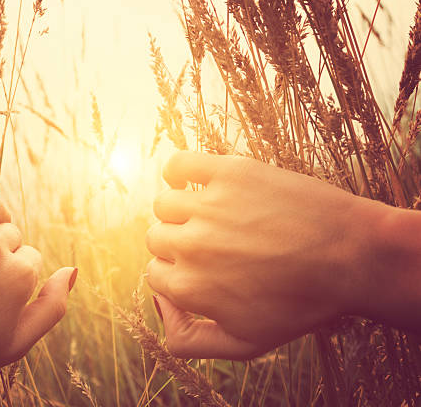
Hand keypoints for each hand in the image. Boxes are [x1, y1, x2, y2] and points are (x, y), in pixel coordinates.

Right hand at [146, 151, 388, 359]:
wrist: (353, 256)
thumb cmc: (302, 303)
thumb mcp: (246, 343)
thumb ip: (189, 341)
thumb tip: (159, 307)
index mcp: (189, 287)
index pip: (155, 273)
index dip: (178, 272)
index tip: (203, 267)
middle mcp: (190, 245)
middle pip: (156, 238)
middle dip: (178, 244)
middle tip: (214, 244)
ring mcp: (208, 206)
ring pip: (164, 204)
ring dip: (180, 211)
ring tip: (210, 215)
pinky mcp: (229, 173)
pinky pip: (178, 164)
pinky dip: (177, 171)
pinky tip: (198, 183)